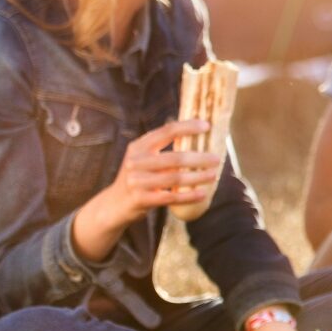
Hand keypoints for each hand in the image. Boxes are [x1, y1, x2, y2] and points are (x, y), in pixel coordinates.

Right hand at [97, 119, 223, 225]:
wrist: (114, 204)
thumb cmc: (137, 178)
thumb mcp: (142, 158)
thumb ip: (161, 148)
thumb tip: (194, 132)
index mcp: (138, 146)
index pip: (167, 131)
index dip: (188, 127)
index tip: (207, 126)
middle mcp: (136, 162)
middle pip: (175, 158)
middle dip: (199, 158)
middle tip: (217, 159)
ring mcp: (137, 181)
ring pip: (175, 178)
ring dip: (198, 177)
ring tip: (213, 175)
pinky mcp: (141, 199)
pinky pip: (171, 197)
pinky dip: (189, 196)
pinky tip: (203, 194)